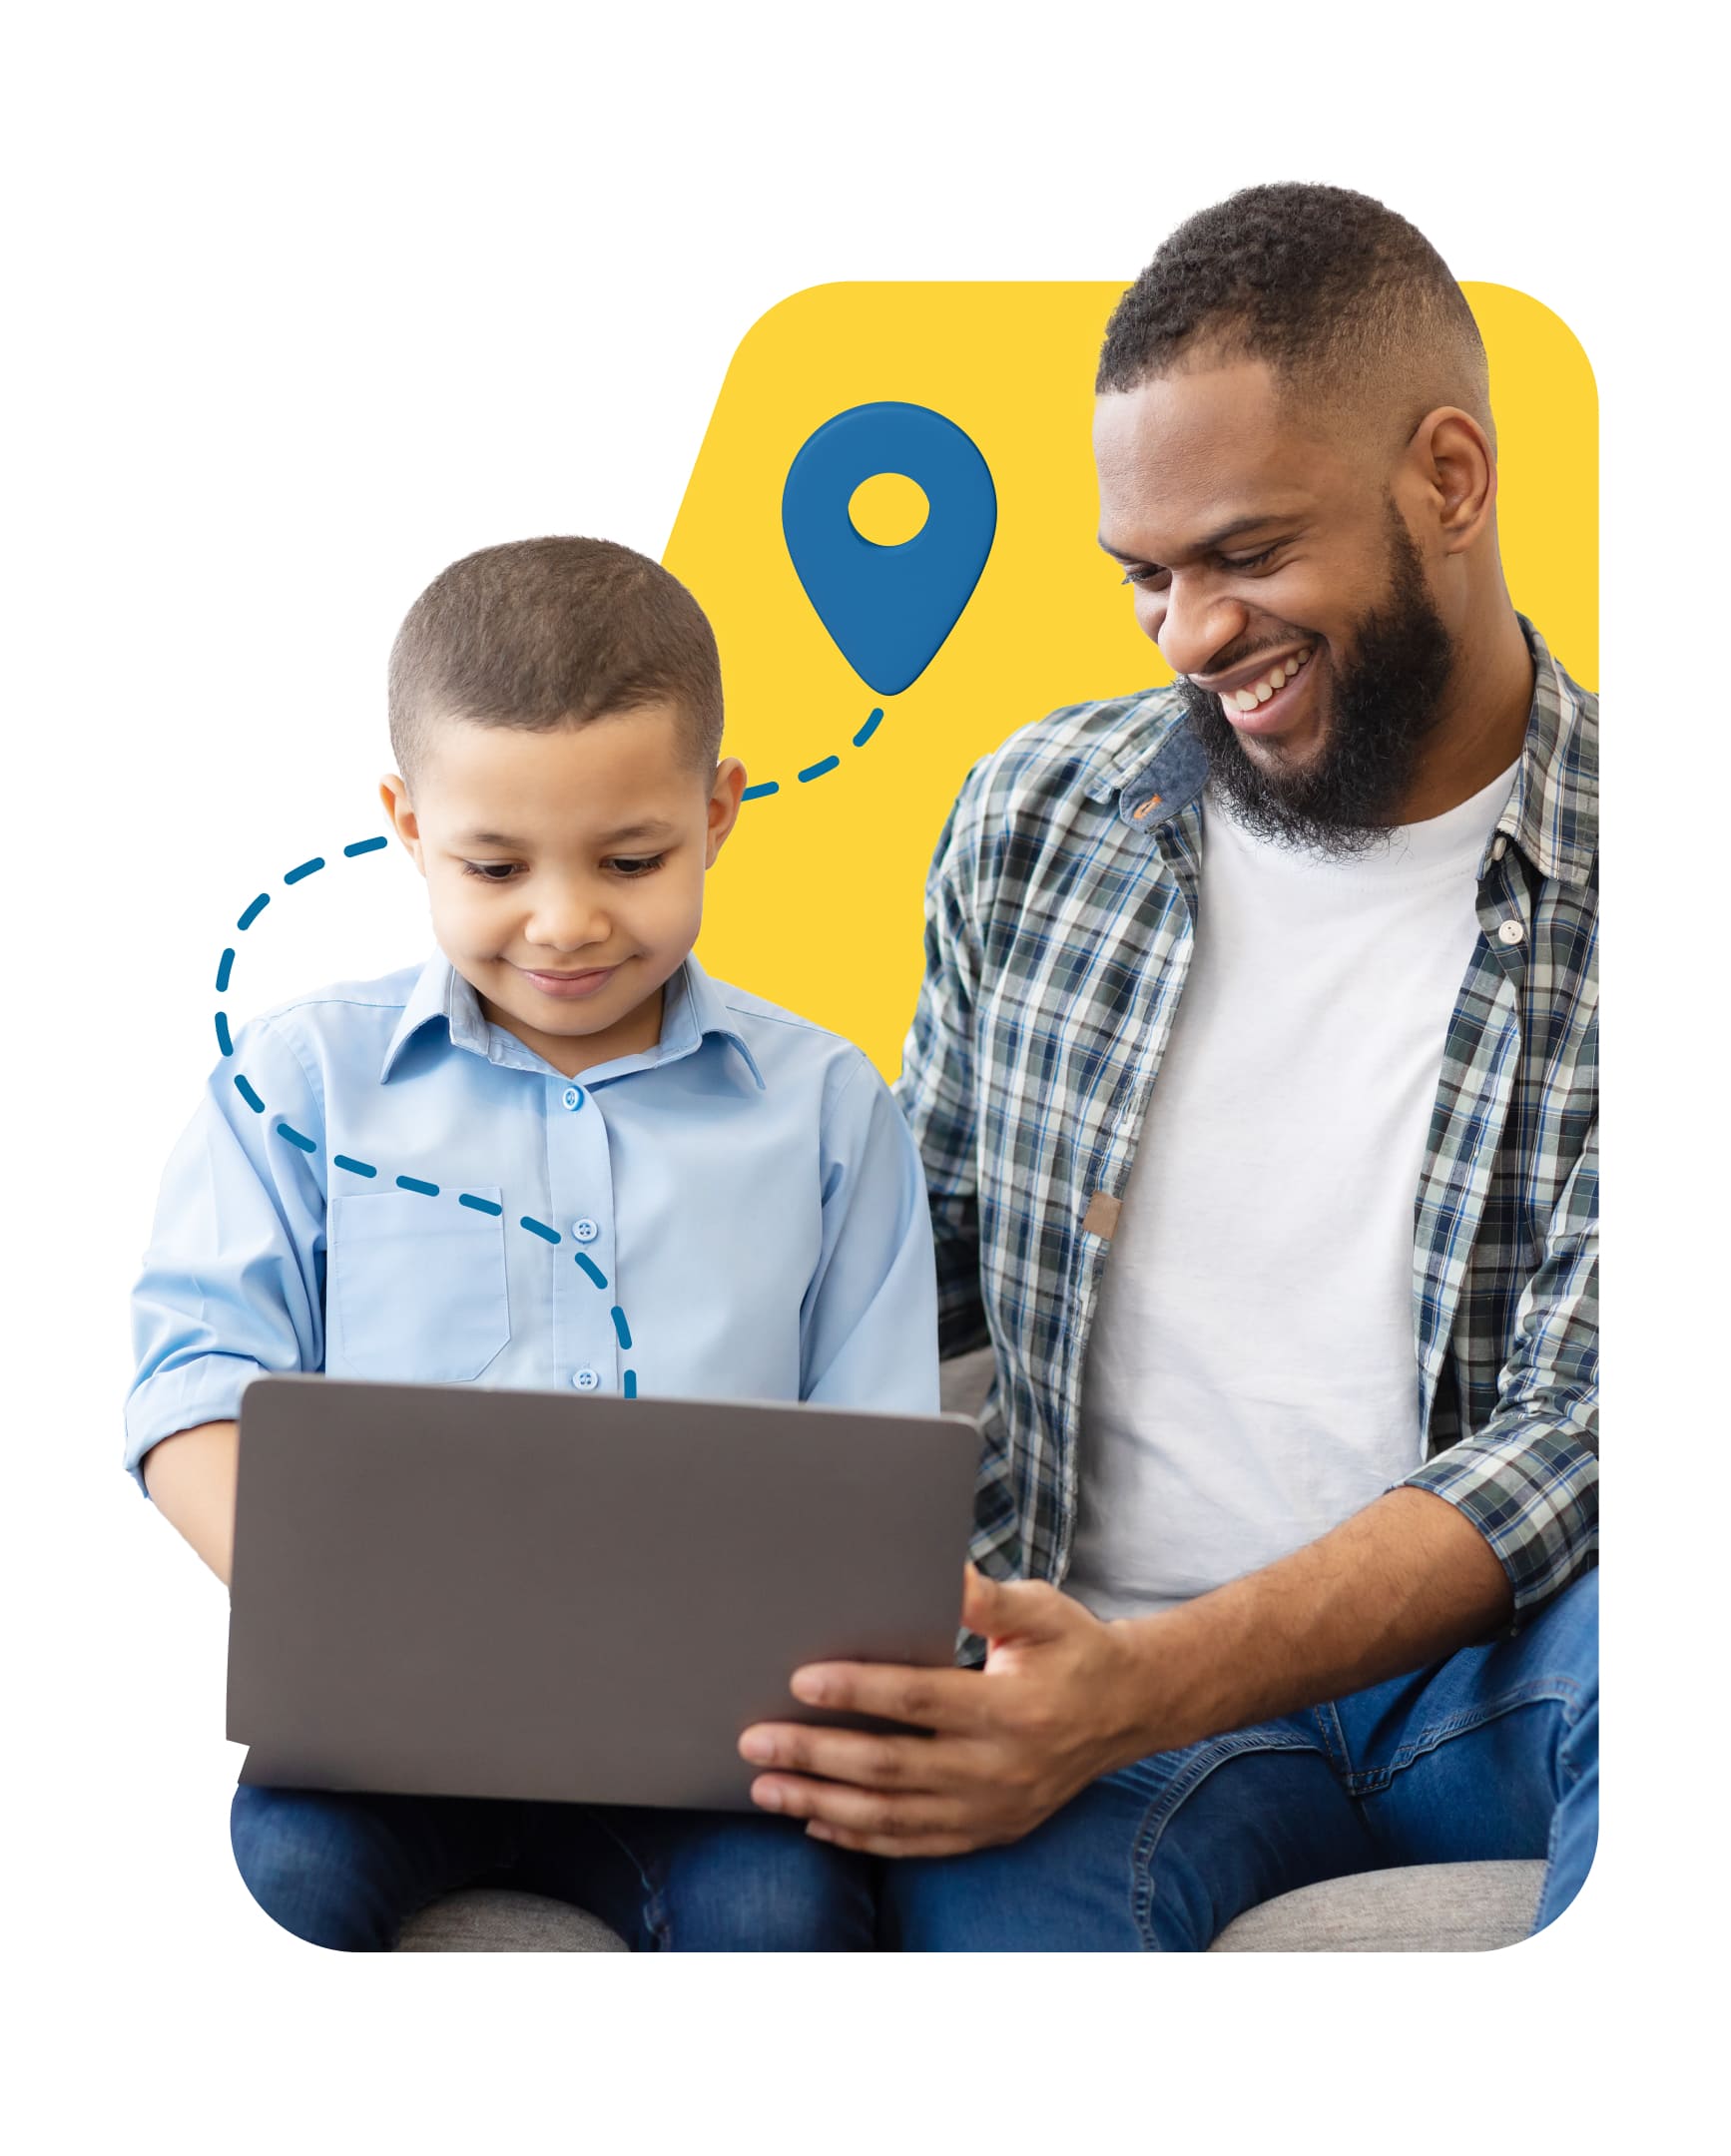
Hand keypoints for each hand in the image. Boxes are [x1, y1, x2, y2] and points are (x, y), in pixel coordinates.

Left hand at [736, 1564, 1146, 1856]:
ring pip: (893, 1817)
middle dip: (816, 1755)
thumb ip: (987, 1597)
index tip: (800, 1681)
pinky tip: (816, 1822)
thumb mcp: (1041, 1610)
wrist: (1131, 1710)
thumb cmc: (1075, 1647)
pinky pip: (915, 1845)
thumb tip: (940, 1570)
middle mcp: (999, 1769)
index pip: (918, 1702)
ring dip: (822, 1804)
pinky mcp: (990, 1830)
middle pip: (891, 1768)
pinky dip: (861, 1838)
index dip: (857, 1692)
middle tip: (755, 1741)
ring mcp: (993, 1809)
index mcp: (1011, 1709)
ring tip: (767, 1787)